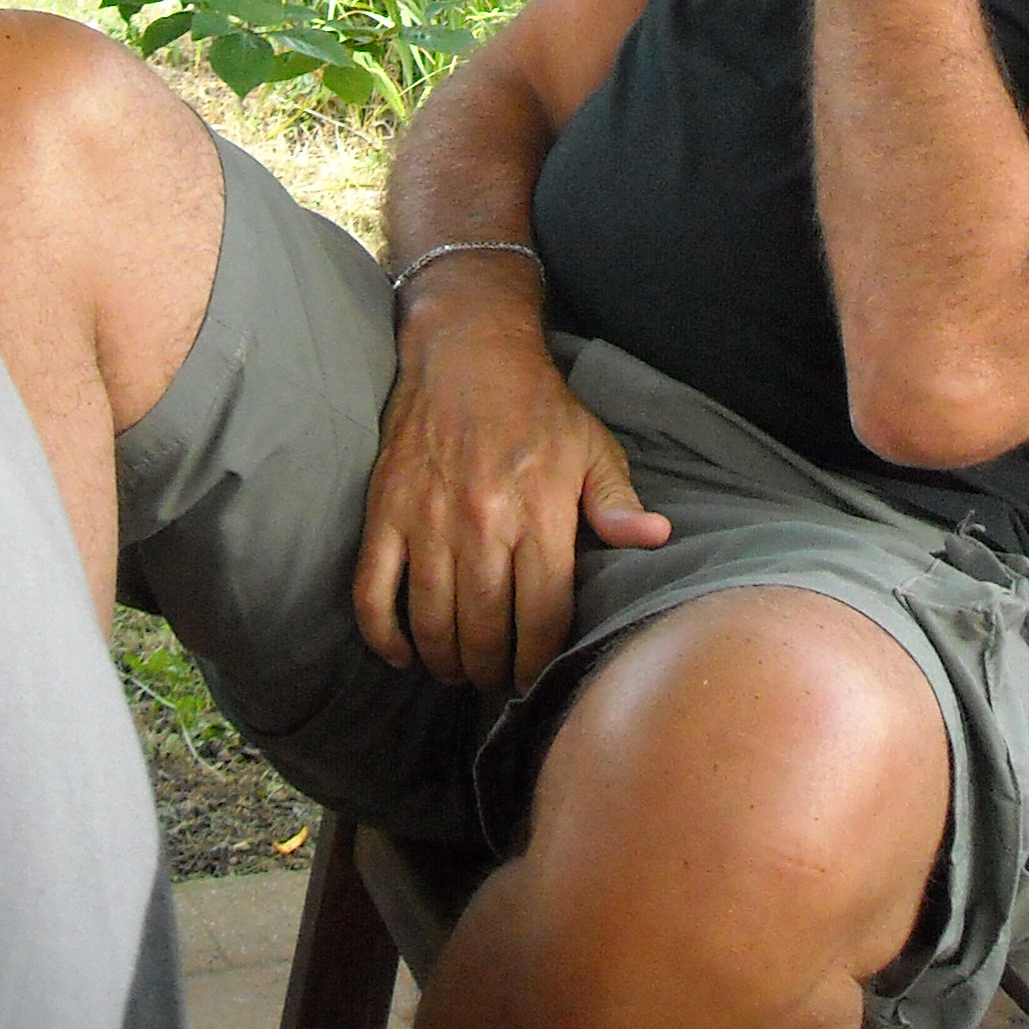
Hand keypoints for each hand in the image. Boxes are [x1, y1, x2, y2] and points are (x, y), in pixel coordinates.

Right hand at [352, 265, 669, 692]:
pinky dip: (382, 634)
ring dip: (444, 662)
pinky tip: (401, 653)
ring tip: (457, 670)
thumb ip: (618, 502)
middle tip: (494, 677)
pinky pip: (372, 592)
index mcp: (540, 512)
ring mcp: (427, 520)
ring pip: (431, 622)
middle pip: (484, 631)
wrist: (467, 351)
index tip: (534, 676)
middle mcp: (482, 523)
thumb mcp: (592, 447)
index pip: (542, 617)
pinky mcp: (385, 512)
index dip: (538, 661)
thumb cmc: (538, 407)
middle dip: (491, 670)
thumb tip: (656, 539)